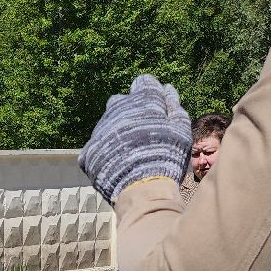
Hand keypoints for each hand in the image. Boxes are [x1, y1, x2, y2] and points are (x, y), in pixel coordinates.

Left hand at [78, 75, 192, 203]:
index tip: (156, 107)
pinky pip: (98, 145)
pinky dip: (106, 151)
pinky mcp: (90, 150)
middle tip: (143, 132)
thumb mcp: (180, 130)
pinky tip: (117, 164)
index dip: (152, 94)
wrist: (142, 187)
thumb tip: (168, 89)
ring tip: (130, 151)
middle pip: (122, 101)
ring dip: (118, 131)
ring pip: (108, 123)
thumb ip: (174, 107)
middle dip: (132, 111)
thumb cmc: (166, 155)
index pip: (145, 83)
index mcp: (142, 100)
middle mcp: (118, 108)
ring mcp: (101, 128)